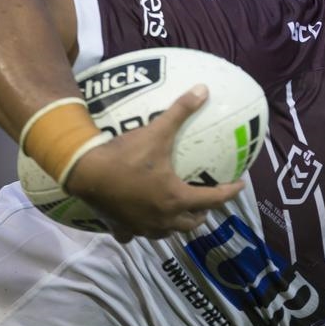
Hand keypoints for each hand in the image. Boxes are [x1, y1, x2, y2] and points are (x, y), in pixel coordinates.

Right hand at [65, 85, 243, 241]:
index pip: (213, 199)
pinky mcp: (121, 228)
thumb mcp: (158, 131)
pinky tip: (139, 223)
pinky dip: (141, 230)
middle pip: (191, 223)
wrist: (84, 171)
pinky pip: (135, 235)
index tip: (240, 185)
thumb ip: (181, 110)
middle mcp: (162, 218)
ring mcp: (141, 227)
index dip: (229, 192)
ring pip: (166, 233)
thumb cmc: (126, 154)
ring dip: (177, 224)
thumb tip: (203, 90)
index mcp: (176, 198)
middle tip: (206, 201)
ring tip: (178, 212)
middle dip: (202, 213)